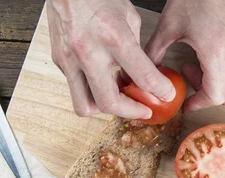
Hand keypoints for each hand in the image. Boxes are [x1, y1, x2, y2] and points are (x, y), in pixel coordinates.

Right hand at [47, 0, 175, 118]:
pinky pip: (75, 88)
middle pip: (109, 103)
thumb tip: (143, 74)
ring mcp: (69, 58)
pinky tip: (102, 80)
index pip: (142, 77)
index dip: (160, 91)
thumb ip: (136, 50)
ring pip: (85, 106)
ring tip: (118, 98)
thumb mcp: (128, 17)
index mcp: (113, 36)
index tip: (166, 95)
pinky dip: (91, 91)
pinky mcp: (58, 60)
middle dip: (131, 112)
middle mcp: (88, 51)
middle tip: (143, 110)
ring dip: (104, 108)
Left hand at [145, 0, 224, 112]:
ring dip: (221, 73)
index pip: (216, 96)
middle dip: (209, 92)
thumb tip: (143, 75)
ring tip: (203, 53)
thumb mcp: (168, 25)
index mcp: (216, 50)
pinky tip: (220, 39)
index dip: (200, 104)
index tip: (189, 103)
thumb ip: (154, 54)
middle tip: (193, 77)